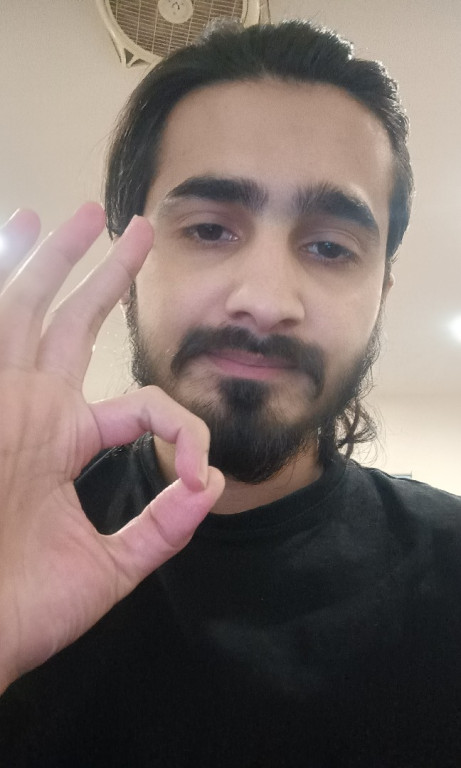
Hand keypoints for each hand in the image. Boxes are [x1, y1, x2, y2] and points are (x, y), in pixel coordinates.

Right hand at [0, 203, 224, 692]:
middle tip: (130, 226)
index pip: (138, 403)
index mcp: (65, 442)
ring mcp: (4, 401)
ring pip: (28, 310)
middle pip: (72, 324)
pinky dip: (0, 283)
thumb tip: (211, 487)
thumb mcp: (108, 569)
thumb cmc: (19, 610)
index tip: (199, 473)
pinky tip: (15, 235)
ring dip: (49, 260)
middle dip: (100, 274)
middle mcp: (33, 411)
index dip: (181, 427)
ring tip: (75, 214)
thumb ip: (161, 530)